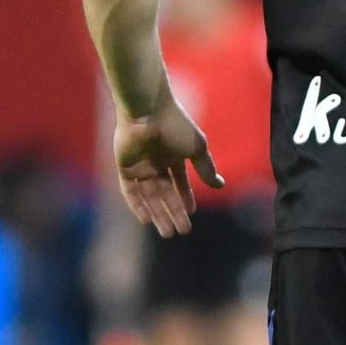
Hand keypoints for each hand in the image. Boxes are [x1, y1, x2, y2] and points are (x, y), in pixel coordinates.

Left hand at [113, 99, 223, 237]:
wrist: (148, 112)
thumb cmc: (176, 126)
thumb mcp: (197, 148)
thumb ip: (207, 168)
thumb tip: (219, 185)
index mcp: (174, 155)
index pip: (179, 181)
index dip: (185, 197)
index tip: (191, 213)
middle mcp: (157, 163)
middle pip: (165, 194)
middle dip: (174, 212)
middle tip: (181, 231)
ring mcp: (140, 166)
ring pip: (149, 196)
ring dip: (158, 214)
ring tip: (167, 232)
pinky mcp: (125, 168)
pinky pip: (130, 192)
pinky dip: (138, 206)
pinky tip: (147, 220)